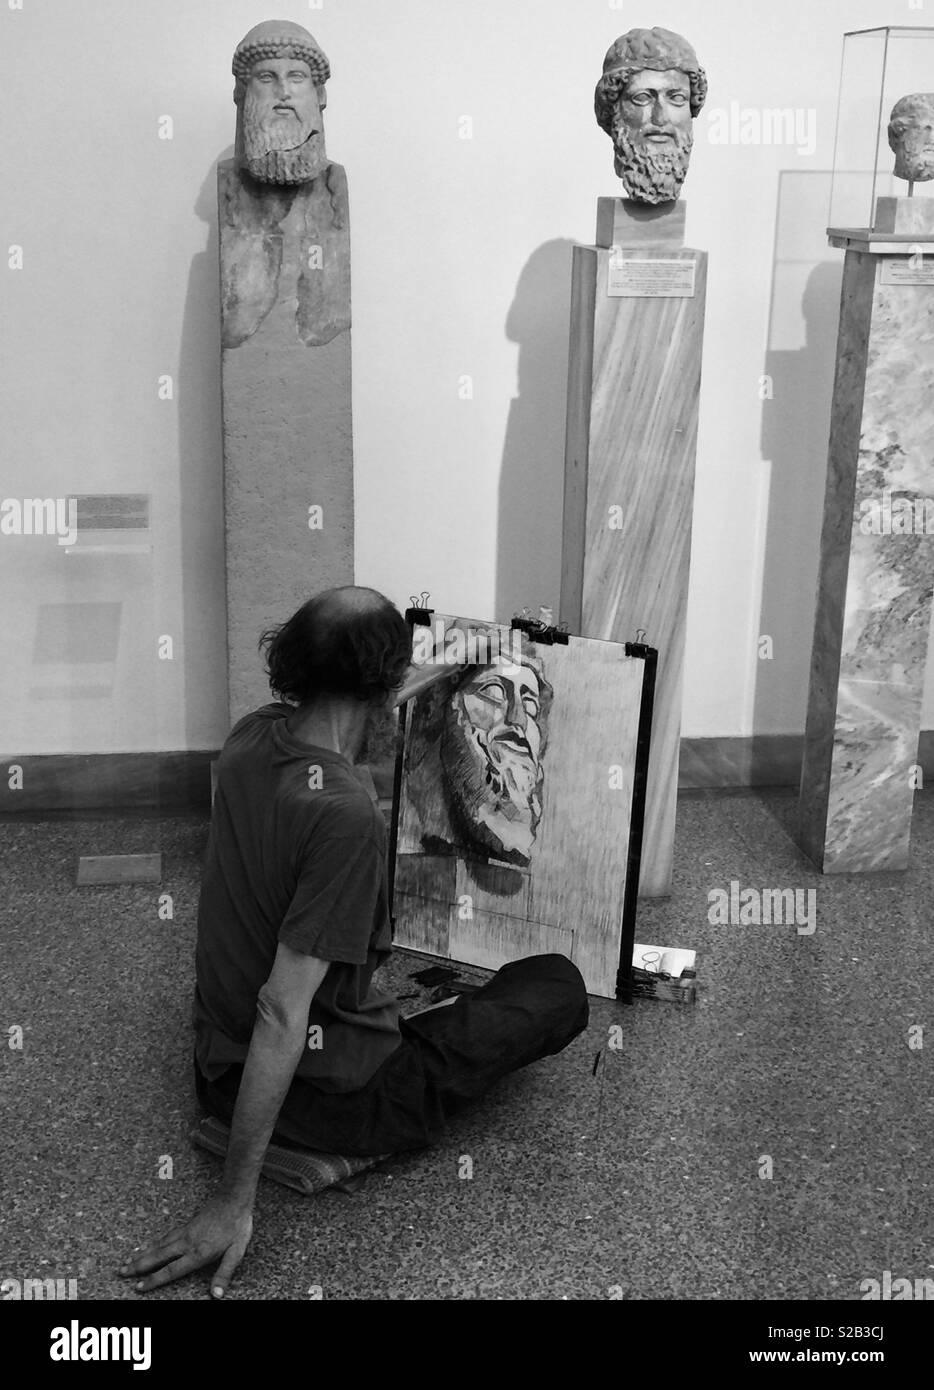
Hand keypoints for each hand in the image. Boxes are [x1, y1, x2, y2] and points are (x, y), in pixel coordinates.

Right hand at [119, 1194, 253, 1297]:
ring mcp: (185, 1232)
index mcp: (198, 1252)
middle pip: (158, 1256)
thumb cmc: (237, 1225)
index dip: (155, 1279)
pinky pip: (165, 1236)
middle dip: (139, 1266)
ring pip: (159, 1245)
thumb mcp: (236, 1252)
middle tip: (121, 1272)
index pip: (172, 1270)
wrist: (234, 1197)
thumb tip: (216, 1295)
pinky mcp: (187, 1224)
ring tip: (128, 1261)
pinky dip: (154, 1243)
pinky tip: (149, 1246)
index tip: (139, 1286)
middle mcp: (187, 1242)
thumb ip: (224, 1273)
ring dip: (143, 1254)